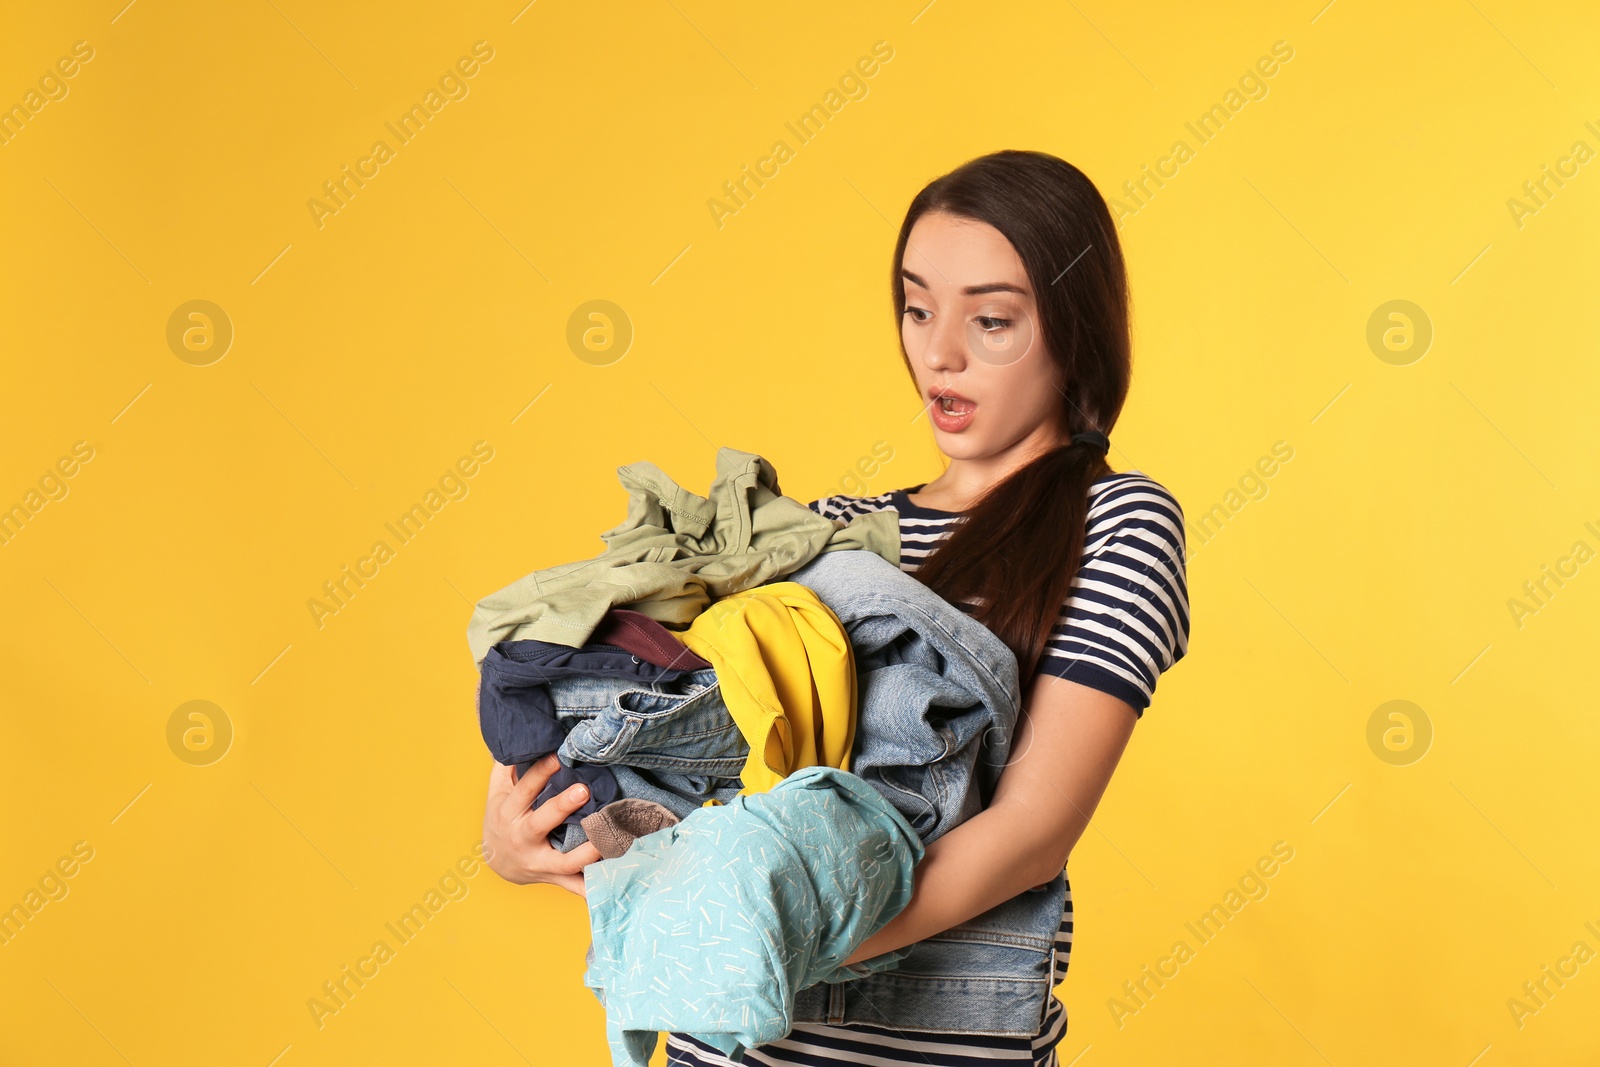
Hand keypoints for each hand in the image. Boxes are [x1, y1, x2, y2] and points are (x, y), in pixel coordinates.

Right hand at [482, 755, 603, 894]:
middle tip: (584, 789)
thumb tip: (525, 737)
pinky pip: (574, 886)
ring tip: (609, 835)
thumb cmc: (503, 817)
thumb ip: (510, 766)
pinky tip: (612, 884)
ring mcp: (538, 862)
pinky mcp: (553, 877)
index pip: (524, 789)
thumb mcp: (498, 791)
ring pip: (563, 860)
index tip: (558, 756)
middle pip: (541, 823)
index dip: (540, 772)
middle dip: (561, 807)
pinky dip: (591, 888)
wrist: (496, 862)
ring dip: (586, 852)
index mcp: (509, 813)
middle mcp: (522, 838)